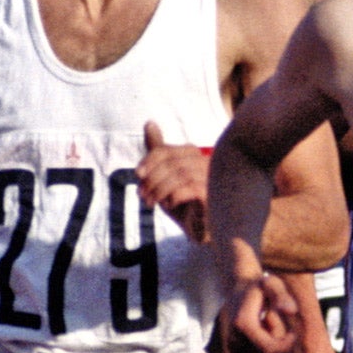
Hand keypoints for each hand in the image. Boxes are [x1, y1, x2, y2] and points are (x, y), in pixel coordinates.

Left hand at [137, 121, 210, 242]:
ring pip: (181, 175)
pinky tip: (170, 205)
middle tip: (142, 195)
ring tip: (151, 203)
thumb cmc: (184, 202)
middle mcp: (206, 162)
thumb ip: (159, 152)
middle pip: (173, 162)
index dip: (149, 161)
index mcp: (193, 154)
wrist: (201, 230)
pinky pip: (192, 189)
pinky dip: (174, 196)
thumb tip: (149, 122)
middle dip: (152, 178)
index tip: (137, 174)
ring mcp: (213, 178)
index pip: (166, 151)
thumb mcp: (166, 176)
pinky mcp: (215, 195)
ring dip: (160, 190)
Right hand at [226, 274, 297, 352]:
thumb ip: (282, 295)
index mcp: (242, 324)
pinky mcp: (235, 352)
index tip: (294, 333)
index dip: (285, 344)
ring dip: (272, 342)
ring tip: (266, 322)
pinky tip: (261, 330)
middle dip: (278, 341)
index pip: (269, 348)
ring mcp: (233, 348)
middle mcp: (234, 339)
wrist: (237, 290)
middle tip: (275, 319)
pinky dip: (265, 346)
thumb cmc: (258, 286)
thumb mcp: (271, 284)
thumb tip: (292, 310)